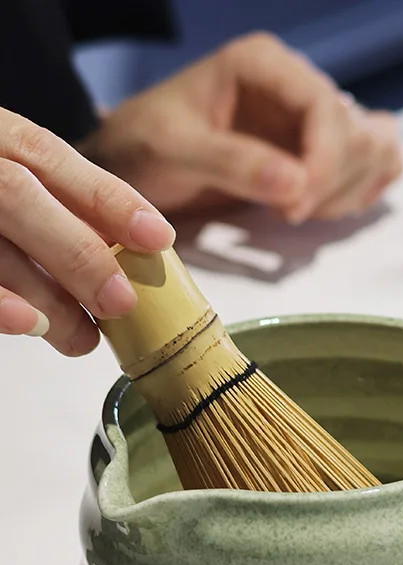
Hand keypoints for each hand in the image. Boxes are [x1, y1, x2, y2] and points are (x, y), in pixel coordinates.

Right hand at [0, 108, 174, 353]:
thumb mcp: (12, 181)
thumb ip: (56, 207)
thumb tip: (126, 259)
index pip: (49, 156)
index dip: (107, 197)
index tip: (157, 237)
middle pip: (14, 193)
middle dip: (76, 250)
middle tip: (120, 303)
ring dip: (40, 293)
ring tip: (81, 337)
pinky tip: (25, 324)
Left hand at [78, 33, 402, 220]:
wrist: (138, 160)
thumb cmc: (145, 146)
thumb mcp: (173, 150)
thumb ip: (232, 163)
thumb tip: (297, 183)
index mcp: (265, 65)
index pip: (326, 107)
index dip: (324, 163)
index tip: (293, 210)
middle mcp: (298, 83)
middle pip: (358, 133)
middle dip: (331, 184)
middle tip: (284, 214)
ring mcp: (314, 116)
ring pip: (375, 149)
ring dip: (346, 192)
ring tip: (293, 210)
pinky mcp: (322, 148)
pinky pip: (375, 164)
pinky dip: (358, 192)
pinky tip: (317, 207)